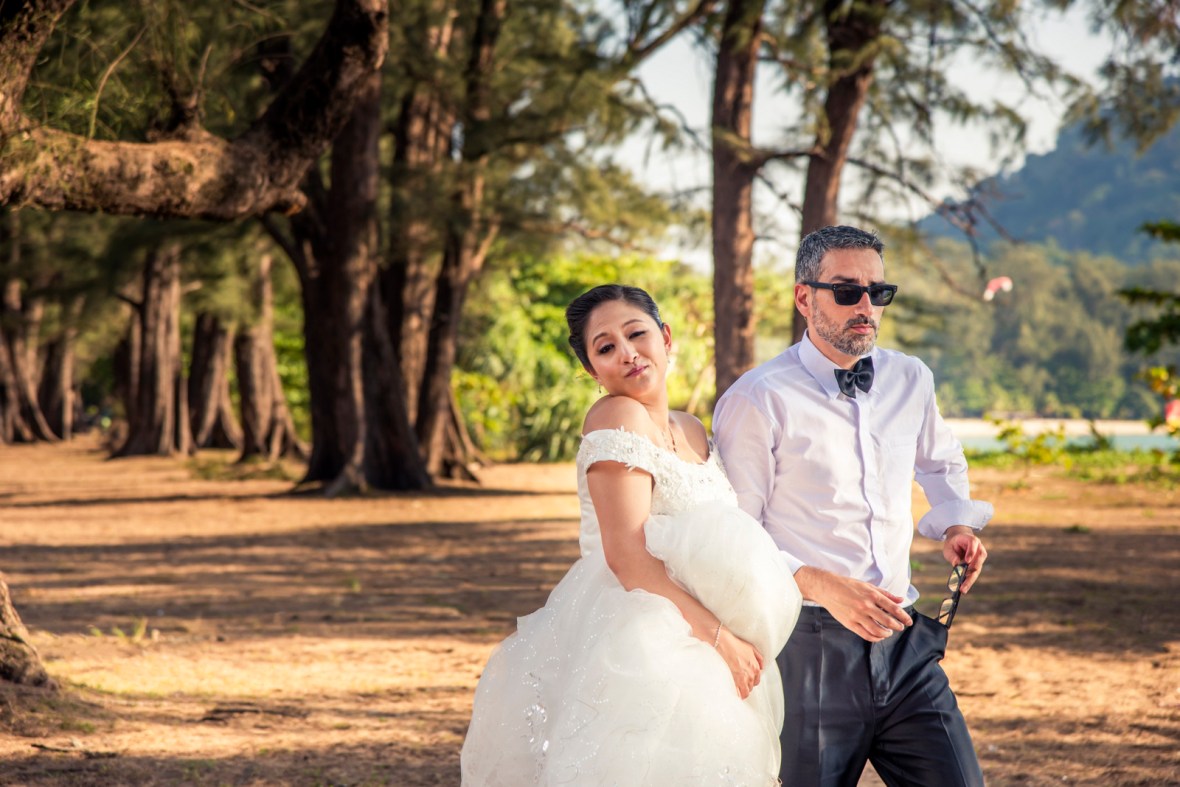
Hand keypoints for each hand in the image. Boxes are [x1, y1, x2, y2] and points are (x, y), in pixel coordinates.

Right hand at [714, 627, 763, 698]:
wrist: (723, 643)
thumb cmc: (735, 644)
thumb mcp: (751, 648)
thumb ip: (759, 659)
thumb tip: (762, 667)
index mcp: (755, 668)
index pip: (756, 681)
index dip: (750, 681)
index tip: (745, 680)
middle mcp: (750, 675)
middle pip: (750, 687)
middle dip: (745, 686)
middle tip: (738, 682)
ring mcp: (742, 680)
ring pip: (745, 693)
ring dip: (741, 691)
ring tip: (735, 688)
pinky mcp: (733, 682)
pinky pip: (737, 694)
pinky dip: (736, 695)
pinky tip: (732, 693)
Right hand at [795, 566, 911, 642]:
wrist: (827, 588)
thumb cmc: (848, 585)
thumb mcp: (868, 586)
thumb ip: (885, 594)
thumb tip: (900, 600)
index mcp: (872, 594)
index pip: (893, 608)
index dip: (903, 617)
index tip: (909, 622)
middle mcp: (866, 605)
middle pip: (888, 621)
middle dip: (897, 626)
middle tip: (900, 627)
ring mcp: (857, 615)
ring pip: (877, 630)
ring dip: (886, 633)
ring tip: (889, 632)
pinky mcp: (849, 623)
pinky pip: (866, 634)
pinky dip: (875, 638)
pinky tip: (878, 636)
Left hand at [942, 525, 986, 593]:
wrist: (959, 541)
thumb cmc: (953, 543)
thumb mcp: (949, 547)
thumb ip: (952, 555)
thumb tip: (956, 564)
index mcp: (972, 540)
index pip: (973, 545)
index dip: (971, 553)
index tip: (966, 561)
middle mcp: (979, 548)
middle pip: (978, 559)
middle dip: (972, 571)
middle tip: (965, 579)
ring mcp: (980, 558)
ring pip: (977, 569)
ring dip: (970, 579)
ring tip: (963, 588)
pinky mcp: (978, 565)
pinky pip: (974, 573)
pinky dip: (969, 580)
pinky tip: (964, 587)